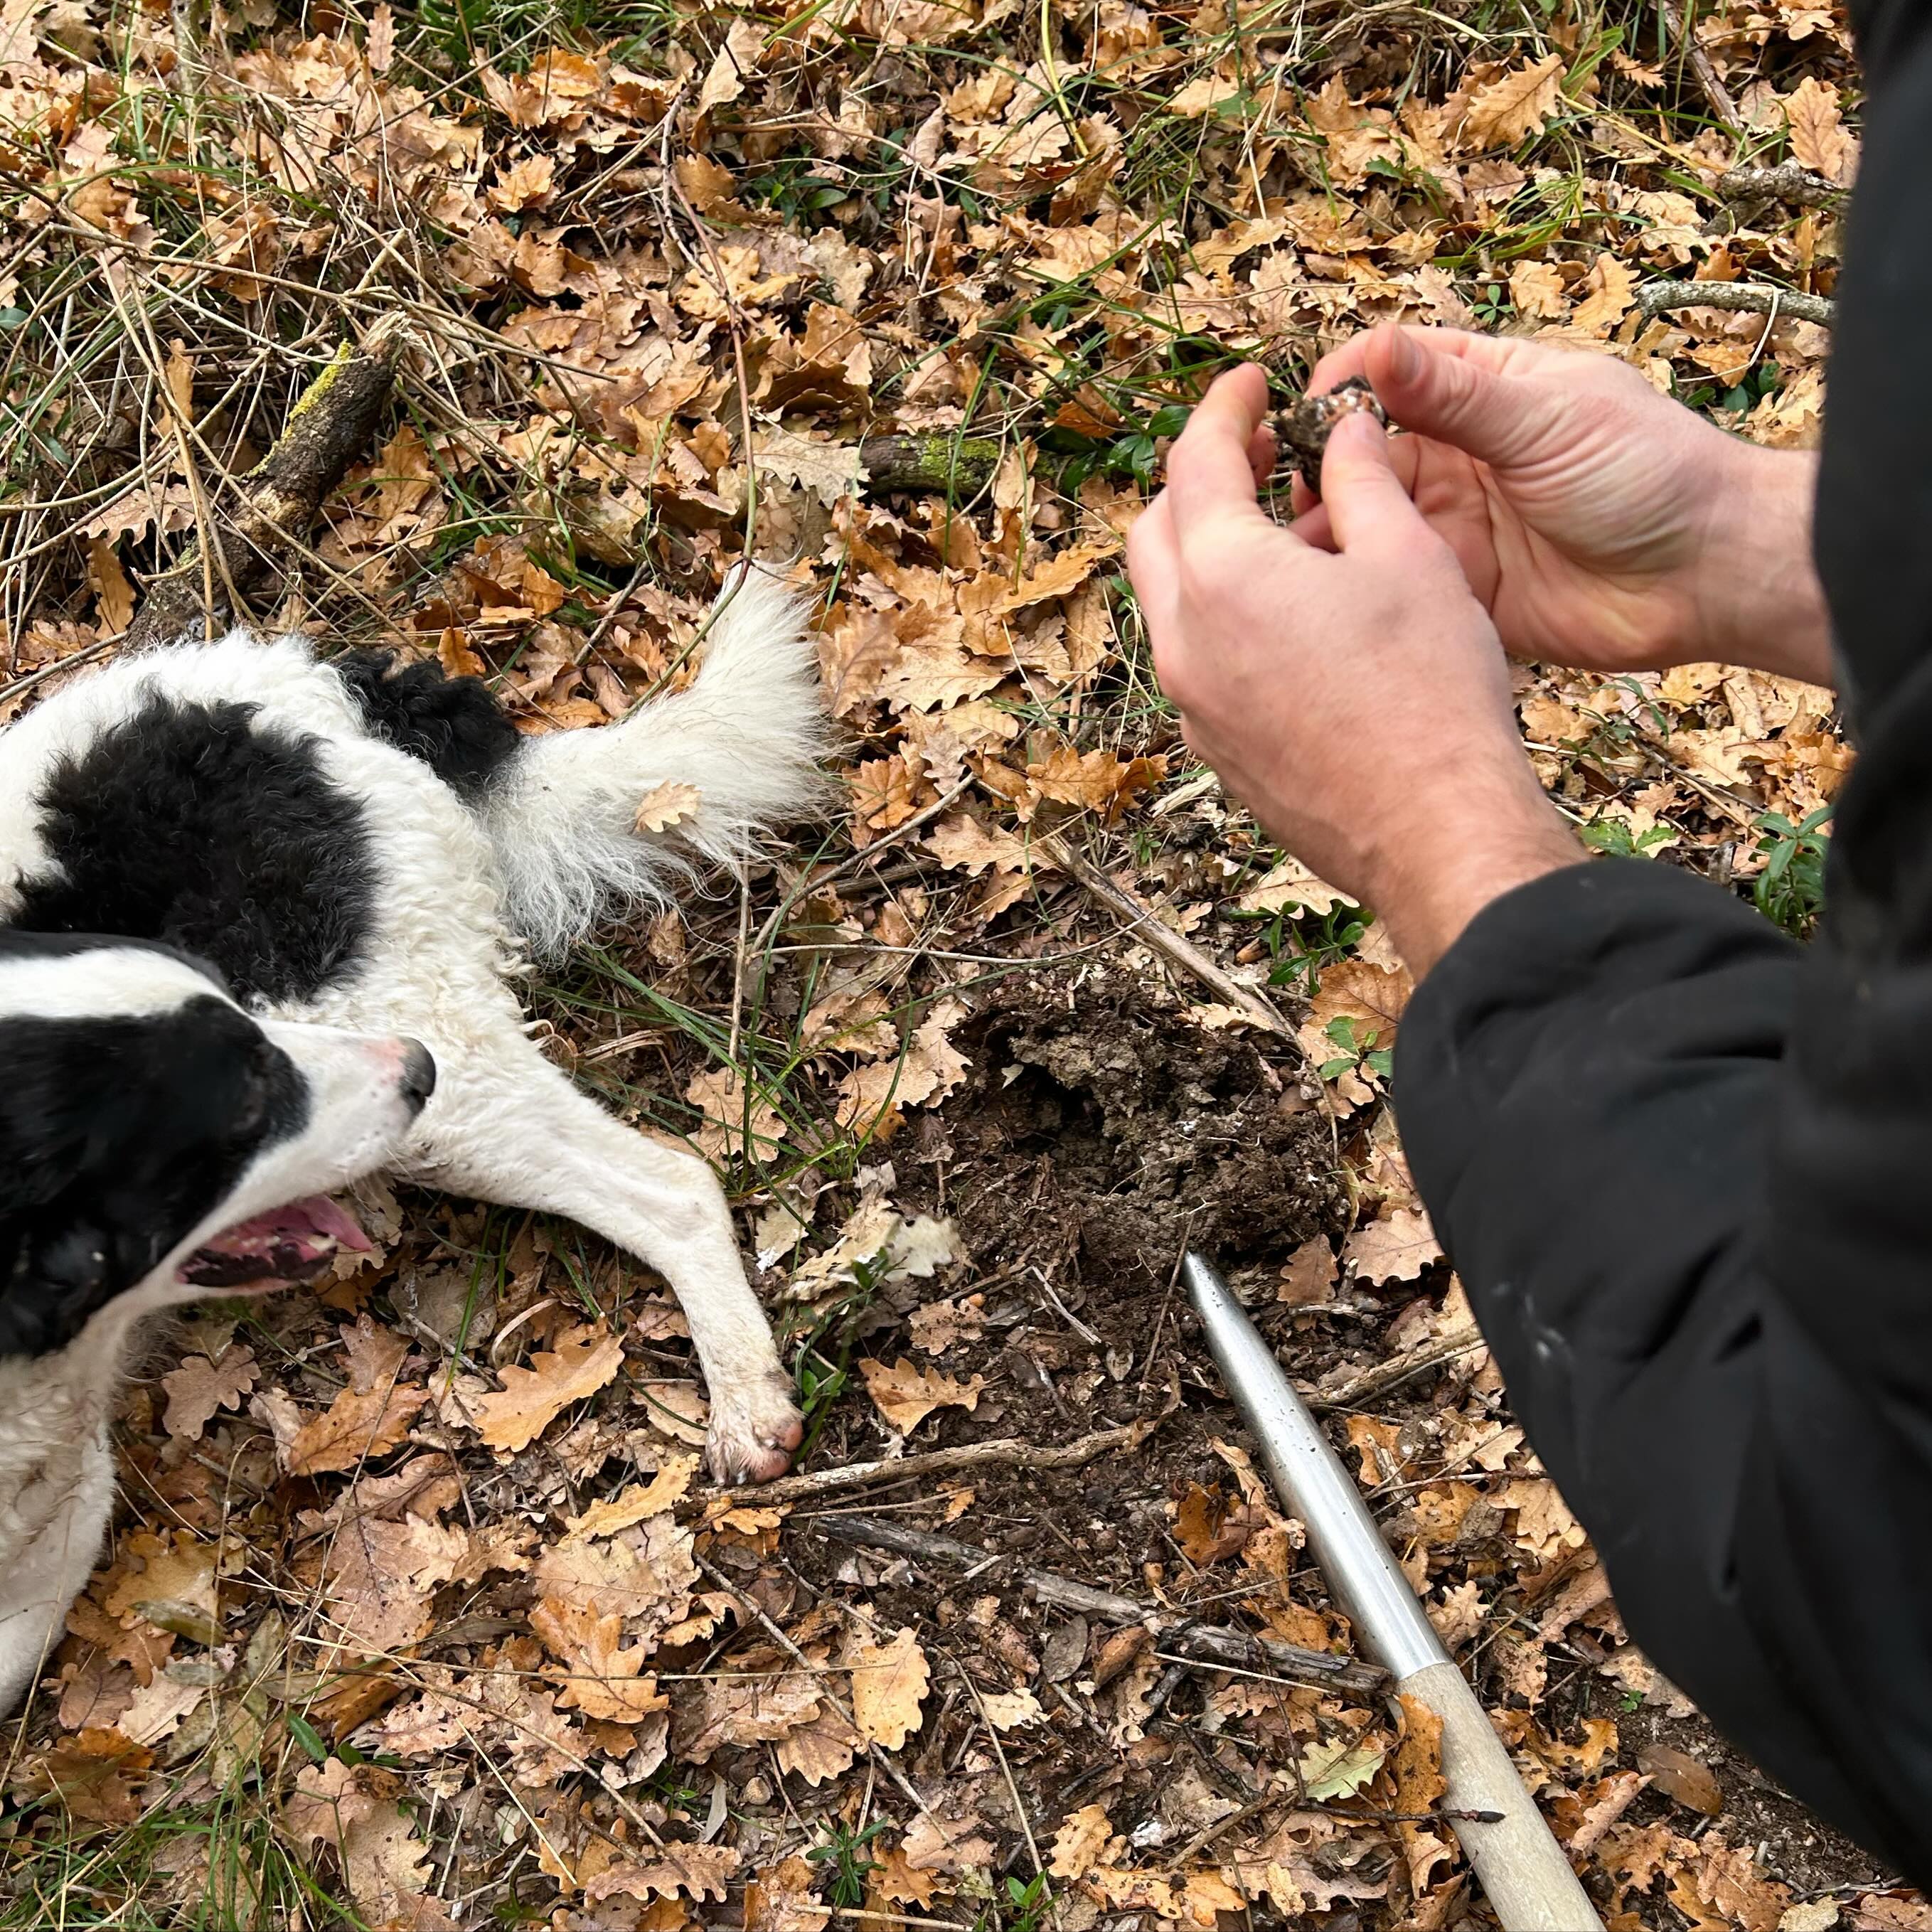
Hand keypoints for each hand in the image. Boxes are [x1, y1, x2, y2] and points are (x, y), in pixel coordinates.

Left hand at [1129, 365, 1579, 975]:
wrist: (1432, 829)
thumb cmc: (1429, 692)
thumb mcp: (1407, 556)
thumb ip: (1361, 480)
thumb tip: (1343, 429)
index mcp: (1222, 576)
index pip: (1196, 460)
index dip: (1224, 408)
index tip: (1250, 383)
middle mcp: (1184, 641)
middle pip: (1158, 532)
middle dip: (1199, 480)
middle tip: (1260, 453)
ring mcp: (1192, 705)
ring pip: (1173, 603)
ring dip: (1212, 553)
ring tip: (1289, 535)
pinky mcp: (1216, 750)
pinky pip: (1199, 662)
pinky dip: (1227, 618)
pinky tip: (1293, 617)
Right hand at [1291, 327, 1833, 685]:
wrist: (1705, 576)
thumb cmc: (1649, 474)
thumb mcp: (1548, 419)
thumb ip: (1457, 394)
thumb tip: (1378, 347)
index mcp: (1482, 394)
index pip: (1387, 372)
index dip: (1340, 388)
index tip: (1306, 416)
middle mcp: (1458, 457)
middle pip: (1360, 453)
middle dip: (1320, 469)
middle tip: (1290, 496)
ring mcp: (1455, 525)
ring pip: (1368, 520)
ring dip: (1332, 532)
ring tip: (1303, 550)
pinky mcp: (1458, 588)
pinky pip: (1395, 582)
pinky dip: (1362, 585)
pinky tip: (1333, 593)